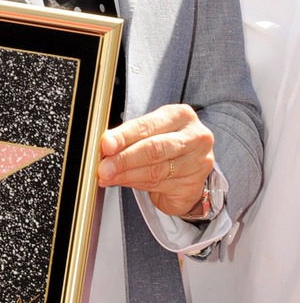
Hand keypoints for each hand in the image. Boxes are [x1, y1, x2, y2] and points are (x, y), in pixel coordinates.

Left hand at [98, 104, 214, 218]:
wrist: (188, 169)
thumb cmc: (166, 144)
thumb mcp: (150, 132)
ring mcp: (198, 163)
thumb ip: (129, 137)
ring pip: (155, 170)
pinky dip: (136, 185)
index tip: (106, 144)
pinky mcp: (193, 186)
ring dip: (126, 175)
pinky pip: (159, 186)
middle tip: (104, 166)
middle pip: (154, 149)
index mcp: (181, 116)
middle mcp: (194, 138)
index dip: (124, 136)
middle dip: (124, 159)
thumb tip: (104, 147)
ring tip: (107, 176)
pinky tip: (122, 182)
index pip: (148, 125)